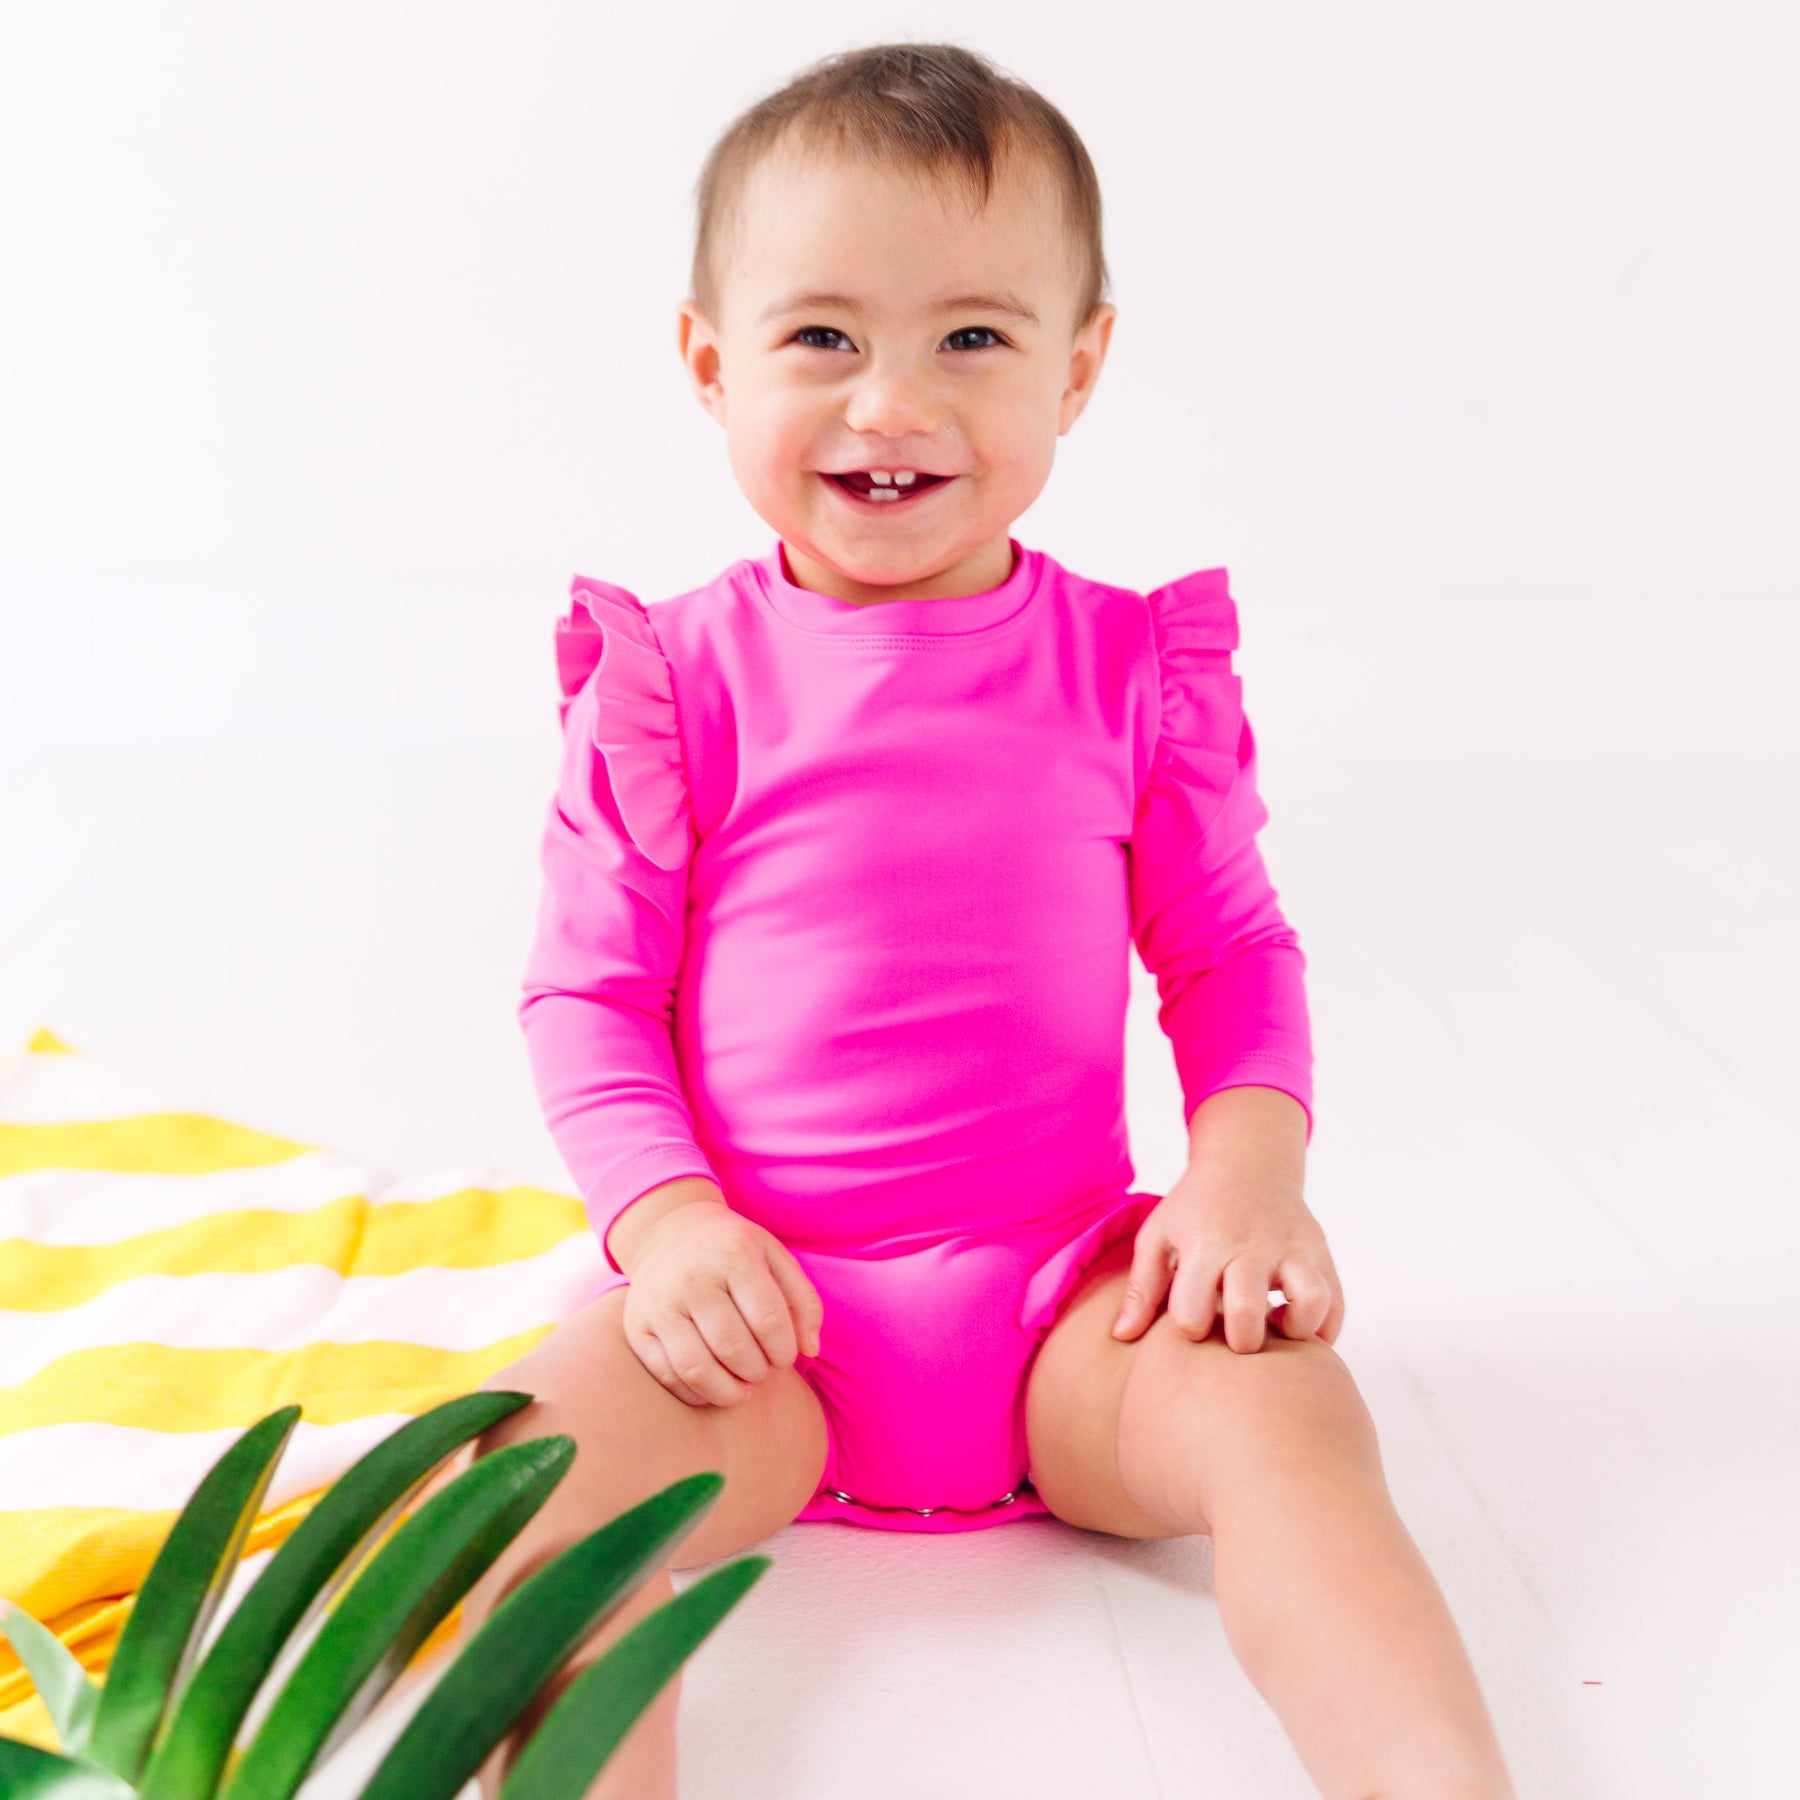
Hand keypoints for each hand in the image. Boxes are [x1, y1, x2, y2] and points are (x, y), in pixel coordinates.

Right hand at [619, 1198, 824, 1406]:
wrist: (669, 1233)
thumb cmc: (734, 1251)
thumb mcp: (775, 1257)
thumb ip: (803, 1301)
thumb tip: (810, 1351)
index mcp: (733, 1254)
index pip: (768, 1321)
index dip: (784, 1351)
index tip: (785, 1355)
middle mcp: (691, 1277)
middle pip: (734, 1349)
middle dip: (758, 1371)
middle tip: (762, 1369)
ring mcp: (659, 1304)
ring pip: (697, 1369)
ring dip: (728, 1392)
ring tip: (743, 1387)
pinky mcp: (637, 1327)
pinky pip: (668, 1375)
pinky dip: (697, 1394)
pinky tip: (714, 1385)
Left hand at [1111, 1170, 1343, 1352]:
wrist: (1247, 1162)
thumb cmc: (1195, 1208)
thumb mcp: (1159, 1236)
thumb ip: (1141, 1288)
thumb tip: (1121, 1338)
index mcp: (1205, 1243)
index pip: (1192, 1314)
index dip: (1191, 1329)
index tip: (1195, 1320)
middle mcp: (1251, 1245)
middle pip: (1246, 1316)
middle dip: (1239, 1342)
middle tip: (1235, 1334)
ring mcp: (1292, 1247)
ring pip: (1309, 1304)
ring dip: (1293, 1332)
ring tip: (1275, 1327)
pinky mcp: (1321, 1251)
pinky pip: (1336, 1303)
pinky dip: (1323, 1328)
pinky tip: (1297, 1324)